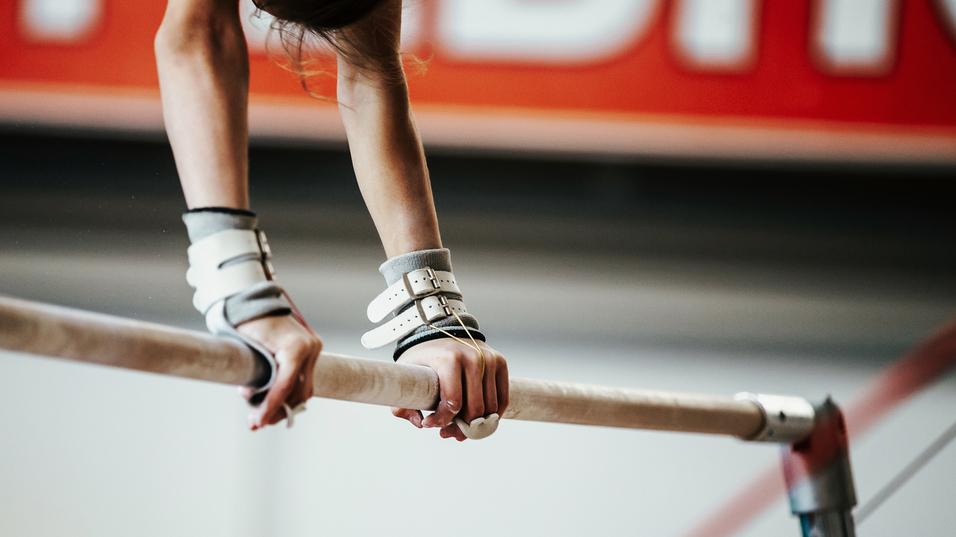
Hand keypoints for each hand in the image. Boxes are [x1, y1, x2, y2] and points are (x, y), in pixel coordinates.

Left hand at [236, 315, 321, 429]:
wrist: (252, 302)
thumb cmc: (246, 323)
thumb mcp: (249, 350)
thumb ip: (258, 376)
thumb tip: (255, 399)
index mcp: (296, 347)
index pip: (286, 386)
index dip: (271, 407)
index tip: (258, 421)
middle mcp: (310, 348)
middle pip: (299, 392)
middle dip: (278, 410)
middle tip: (256, 422)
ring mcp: (314, 349)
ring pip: (304, 389)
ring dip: (285, 404)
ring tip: (261, 413)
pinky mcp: (311, 351)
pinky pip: (303, 379)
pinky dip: (289, 391)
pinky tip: (272, 400)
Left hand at [393, 338, 508, 440]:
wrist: (441, 331)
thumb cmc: (424, 357)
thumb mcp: (407, 374)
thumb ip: (403, 402)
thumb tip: (420, 423)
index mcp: (449, 359)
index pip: (453, 403)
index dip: (441, 421)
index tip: (429, 423)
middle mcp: (473, 358)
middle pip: (474, 409)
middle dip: (459, 427)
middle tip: (446, 431)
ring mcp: (489, 360)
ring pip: (489, 408)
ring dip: (476, 425)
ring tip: (460, 428)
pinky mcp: (500, 363)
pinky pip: (502, 400)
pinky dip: (492, 416)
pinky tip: (477, 420)